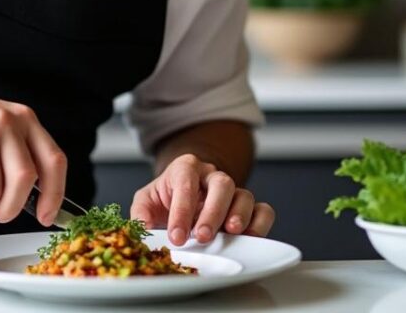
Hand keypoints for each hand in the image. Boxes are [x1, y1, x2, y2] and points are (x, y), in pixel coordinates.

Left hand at [131, 153, 274, 245]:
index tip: (176, 236)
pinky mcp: (247, 208)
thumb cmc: (165, 200)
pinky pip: (263, 210)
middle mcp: (211, 176)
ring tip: (230, 233)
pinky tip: (249, 237)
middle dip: (213, 212)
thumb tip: (143, 229)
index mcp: (185, 168)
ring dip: (239, 215)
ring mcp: (232, 191)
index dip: (181, 210)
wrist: (180, 201)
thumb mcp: (146, 202)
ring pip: (244, 195)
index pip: (186, 182)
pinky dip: (260, 223)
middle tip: (202, 236)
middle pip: (222, 183)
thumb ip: (141, 214)